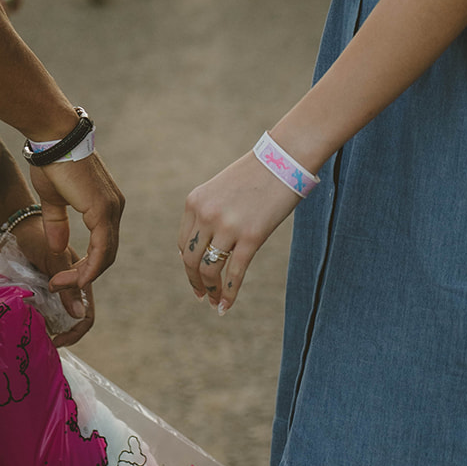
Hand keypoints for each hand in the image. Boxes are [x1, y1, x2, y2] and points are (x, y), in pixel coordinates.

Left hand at [10, 216, 94, 344]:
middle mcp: (74, 282)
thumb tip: (80, 315)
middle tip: (51, 340)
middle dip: (69, 331)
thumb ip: (67, 285)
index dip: (76, 329)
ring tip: (41, 331)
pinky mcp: (50, 285)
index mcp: (81, 275)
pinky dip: (48, 317)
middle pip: (80, 315)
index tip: (56, 337)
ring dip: (58, 325)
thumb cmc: (35, 237)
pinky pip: (55, 307)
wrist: (18, 225)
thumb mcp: (52, 260)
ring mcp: (63, 284)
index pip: (87, 311)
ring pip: (67, 314)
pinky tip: (35, 319)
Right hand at [31, 152, 123, 294]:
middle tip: (59, 284)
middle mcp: (114, 207)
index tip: (61, 277)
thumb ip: (58, 223)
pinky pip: (101, 248)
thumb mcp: (53, 199)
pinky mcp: (102, 209)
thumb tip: (59, 247)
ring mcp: (111, 208)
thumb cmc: (52, 161)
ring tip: (59, 283)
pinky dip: (90, 267)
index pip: (102, 245)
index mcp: (105, 205)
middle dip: (84, 274)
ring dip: (84, 274)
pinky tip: (75, 278)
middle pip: (106, 253)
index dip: (85, 265)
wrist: (54, 138)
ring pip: (105, 254)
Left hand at [178, 150, 299, 312]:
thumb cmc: (256, 173)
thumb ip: (209, 215)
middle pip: (190, 260)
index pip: (182, 243)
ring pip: (210, 270)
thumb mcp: (222, 190)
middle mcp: (206, 215)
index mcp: (195, 202)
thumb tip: (203, 249)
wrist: (284, 159)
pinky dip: (228, 293)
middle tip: (202, 295)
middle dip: (195, 281)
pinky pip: (235, 273)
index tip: (194, 276)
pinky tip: (226, 306)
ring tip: (215, 302)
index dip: (187, 263)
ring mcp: (228, 227)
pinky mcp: (251, 237)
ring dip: (211, 290)